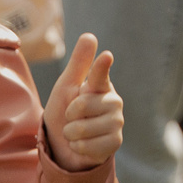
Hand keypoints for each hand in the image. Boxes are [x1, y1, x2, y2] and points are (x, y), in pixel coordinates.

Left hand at [43, 34, 122, 170]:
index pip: (100, 74)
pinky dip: (77, 147)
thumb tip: (90, 36)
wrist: (65, 145)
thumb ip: (79, 63)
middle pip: (83, 105)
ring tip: (77, 132)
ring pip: (84, 127)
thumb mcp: (66, 87)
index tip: (106, 56)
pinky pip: (87, 145)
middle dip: (69, 114)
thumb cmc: (65, 113)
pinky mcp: (115, 142)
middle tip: (73, 118)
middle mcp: (113, 102)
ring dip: (71, 133)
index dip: (101, 67)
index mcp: (101, 86)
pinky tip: (82, 144)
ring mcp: (116, 123)